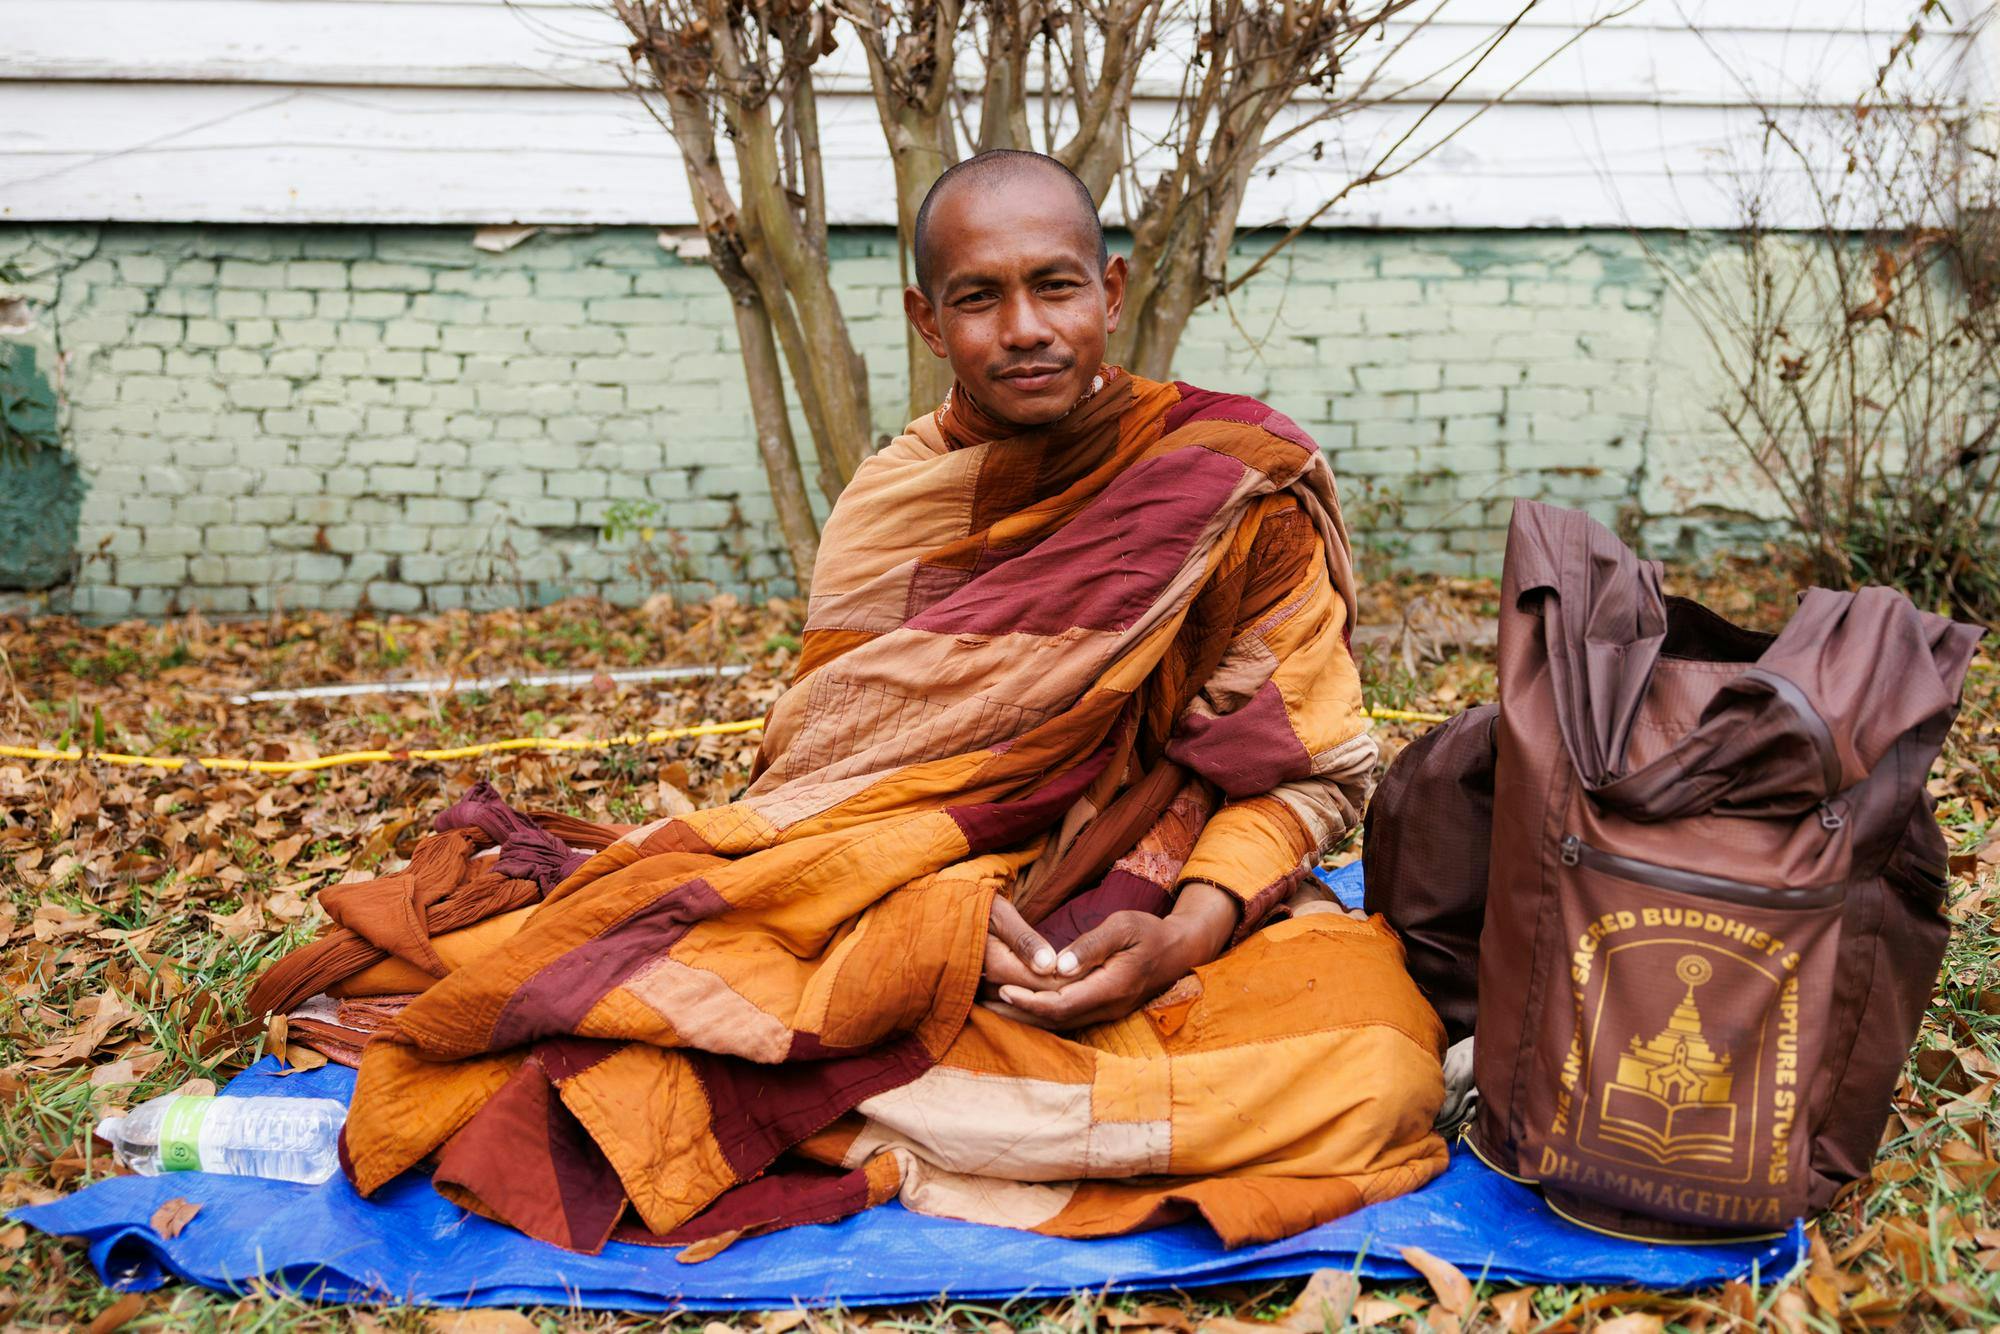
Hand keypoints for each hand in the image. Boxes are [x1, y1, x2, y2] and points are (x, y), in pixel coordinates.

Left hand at [988, 882, 1239, 1030]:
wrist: (1180, 949)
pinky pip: (1069, 1018)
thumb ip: (1092, 946)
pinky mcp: (1105, 1009)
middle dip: (1019, 1012)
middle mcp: (1109, 1007)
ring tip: (994, 1004)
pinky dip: (1042, 1013)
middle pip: (1056, 1021)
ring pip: (1061, 1024)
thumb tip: (1059, 966)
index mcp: (1112, 987)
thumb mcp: (1123, 926)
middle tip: (984, 999)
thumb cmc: (1150, 931)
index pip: (1062, 1003)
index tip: (1004, 987)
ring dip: (1027, 1016)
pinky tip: (1022, 1004)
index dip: (1030, 1000)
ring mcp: (1108, 1012)